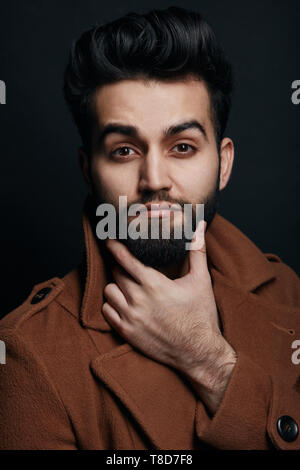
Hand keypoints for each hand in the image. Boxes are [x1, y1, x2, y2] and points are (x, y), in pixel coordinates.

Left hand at [102, 220, 236, 412]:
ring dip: (116, 286)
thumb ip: (197, 251)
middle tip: (131, 267)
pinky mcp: (127, 333)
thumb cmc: (201, 315)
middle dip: (123, 267)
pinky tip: (124, 303)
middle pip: (117, 273)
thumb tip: (201, 226)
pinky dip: (112, 305)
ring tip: (128, 286)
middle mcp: (138, 300)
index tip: (109, 239)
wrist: (199, 352)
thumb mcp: (201, 281)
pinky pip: (107, 312)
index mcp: (154, 285)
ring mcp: (130, 318)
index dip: (115, 247)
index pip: (125, 260)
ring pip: (109, 291)